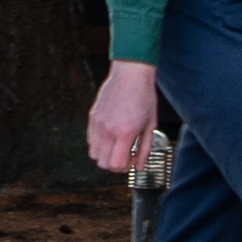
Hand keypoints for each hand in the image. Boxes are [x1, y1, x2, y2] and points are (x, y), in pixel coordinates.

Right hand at [85, 62, 162, 180]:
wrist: (131, 73)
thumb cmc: (144, 96)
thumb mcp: (151, 125)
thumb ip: (145, 149)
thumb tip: (139, 167)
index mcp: (125, 133)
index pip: (116, 165)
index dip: (126, 168)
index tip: (133, 160)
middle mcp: (109, 130)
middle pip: (103, 164)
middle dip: (115, 165)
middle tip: (126, 156)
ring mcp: (98, 123)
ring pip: (94, 154)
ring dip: (105, 155)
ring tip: (117, 146)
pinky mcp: (93, 117)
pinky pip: (91, 140)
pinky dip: (99, 144)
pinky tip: (111, 136)